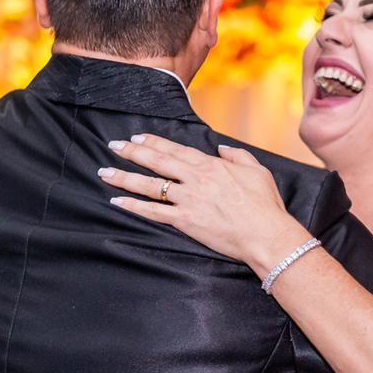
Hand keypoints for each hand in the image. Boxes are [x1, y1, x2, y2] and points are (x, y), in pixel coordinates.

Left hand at [99, 134, 312, 277]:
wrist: (267, 234)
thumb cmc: (266, 205)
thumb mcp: (258, 171)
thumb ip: (238, 155)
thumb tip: (222, 147)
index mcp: (212, 165)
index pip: (176, 150)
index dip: (154, 142)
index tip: (138, 137)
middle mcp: (196, 179)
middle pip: (157, 162)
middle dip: (132, 153)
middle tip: (114, 146)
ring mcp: (189, 200)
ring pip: (150, 185)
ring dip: (124, 177)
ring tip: (105, 172)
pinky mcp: (186, 221)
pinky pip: (154, 212)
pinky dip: (134, 207)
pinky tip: (118, 202)